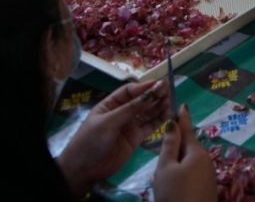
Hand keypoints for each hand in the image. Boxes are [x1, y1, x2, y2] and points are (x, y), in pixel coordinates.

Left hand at [57, 80, 170, 196]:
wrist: (84, 170)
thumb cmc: (91, 141)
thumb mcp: (108, 122)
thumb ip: (131, 109)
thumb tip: (151, 93)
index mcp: (110, 105)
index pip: (129, 91)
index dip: (144, 87)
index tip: (159, 84)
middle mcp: (121, 113)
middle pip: (140, 100)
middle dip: (154, 95)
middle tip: (168, 90)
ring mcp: (129, 126)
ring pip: (147, 112)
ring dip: (158, 106)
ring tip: (170, 100)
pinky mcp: (136, 138)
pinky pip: (150, 126)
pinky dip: (159, 120)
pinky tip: (168, 114)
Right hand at [153, 104, 216, 201]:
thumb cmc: (175, 194)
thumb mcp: (166, 168)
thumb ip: (169, 145)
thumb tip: (173, 124)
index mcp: (196, 152)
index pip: (187, 129)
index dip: (182, 117)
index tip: (182, 104)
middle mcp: (205, 160)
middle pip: (187, 147)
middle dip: (175, 145)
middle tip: (161, 144)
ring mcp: (208, 175)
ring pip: (188, 162)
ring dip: (176, 162)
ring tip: (162, 171)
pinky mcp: (206, 188)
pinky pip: (191, 174)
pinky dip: (181, 173)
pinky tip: (172, 184)